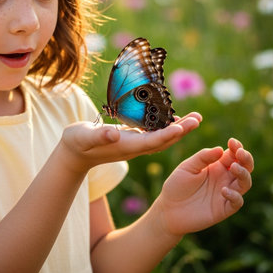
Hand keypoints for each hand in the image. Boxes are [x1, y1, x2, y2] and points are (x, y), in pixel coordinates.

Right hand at [59, 112, 201, 173]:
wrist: (74, 154)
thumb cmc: (77, 143)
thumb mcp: (84, 137)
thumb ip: (99, 136)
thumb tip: (114, 134)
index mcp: (126, 147)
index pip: (151, 142)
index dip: (167, 135)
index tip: (183, 127)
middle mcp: (134, 147)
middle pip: (163, 140)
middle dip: (182, 131)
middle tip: (198, 118)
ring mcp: (134, 145)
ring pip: (162, 137)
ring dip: (179, 128)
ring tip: (194, 118)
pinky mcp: (132, 139)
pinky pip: (154, 134)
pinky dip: (166, 127)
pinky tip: (172, 119)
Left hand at [154, 138, 253, 235]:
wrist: (169, 209)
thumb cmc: (177, 185)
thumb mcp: (188, 167)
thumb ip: (203, 157)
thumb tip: (220, 149)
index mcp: (216, 166)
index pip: (232, 155)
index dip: (236, 147)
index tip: (232, 142)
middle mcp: (224, 178)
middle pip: (244, 167)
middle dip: (246, 159)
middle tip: (240, 153)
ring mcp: (226, 193)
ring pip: (245, 183)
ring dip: (243, 174)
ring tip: (234, 168)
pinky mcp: (224, 209)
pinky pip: (237, 202)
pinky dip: (235, 196)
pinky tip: (224, 190)